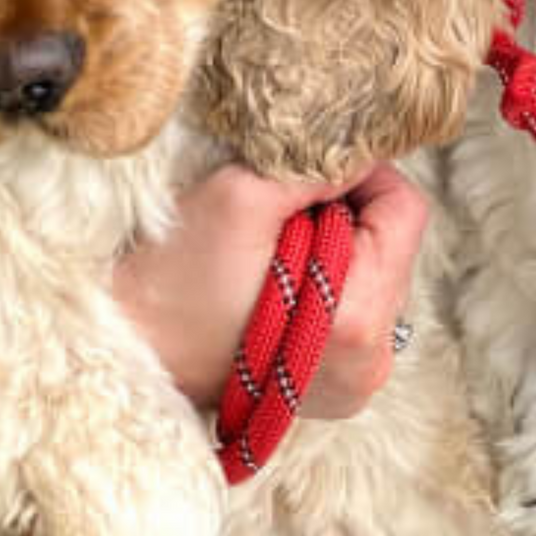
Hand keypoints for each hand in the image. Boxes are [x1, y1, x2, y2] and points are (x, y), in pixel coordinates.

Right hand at [113, 161, 428, 418]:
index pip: (407, 212)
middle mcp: (371, 363)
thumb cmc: (174, 276)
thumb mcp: (243, 196)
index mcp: (356, 320)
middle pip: (395, 245)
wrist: (129, 350)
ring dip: (335, 246)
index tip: (319, 166)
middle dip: (347, 212)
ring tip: (275, 249)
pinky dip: (325, 282)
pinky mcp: (338, 388)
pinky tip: (278, 281)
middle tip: (285, 209)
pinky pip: (356, 308)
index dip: (366, 173)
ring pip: (376, 274)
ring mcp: (357, 383)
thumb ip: (317, 167)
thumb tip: (362, 146)